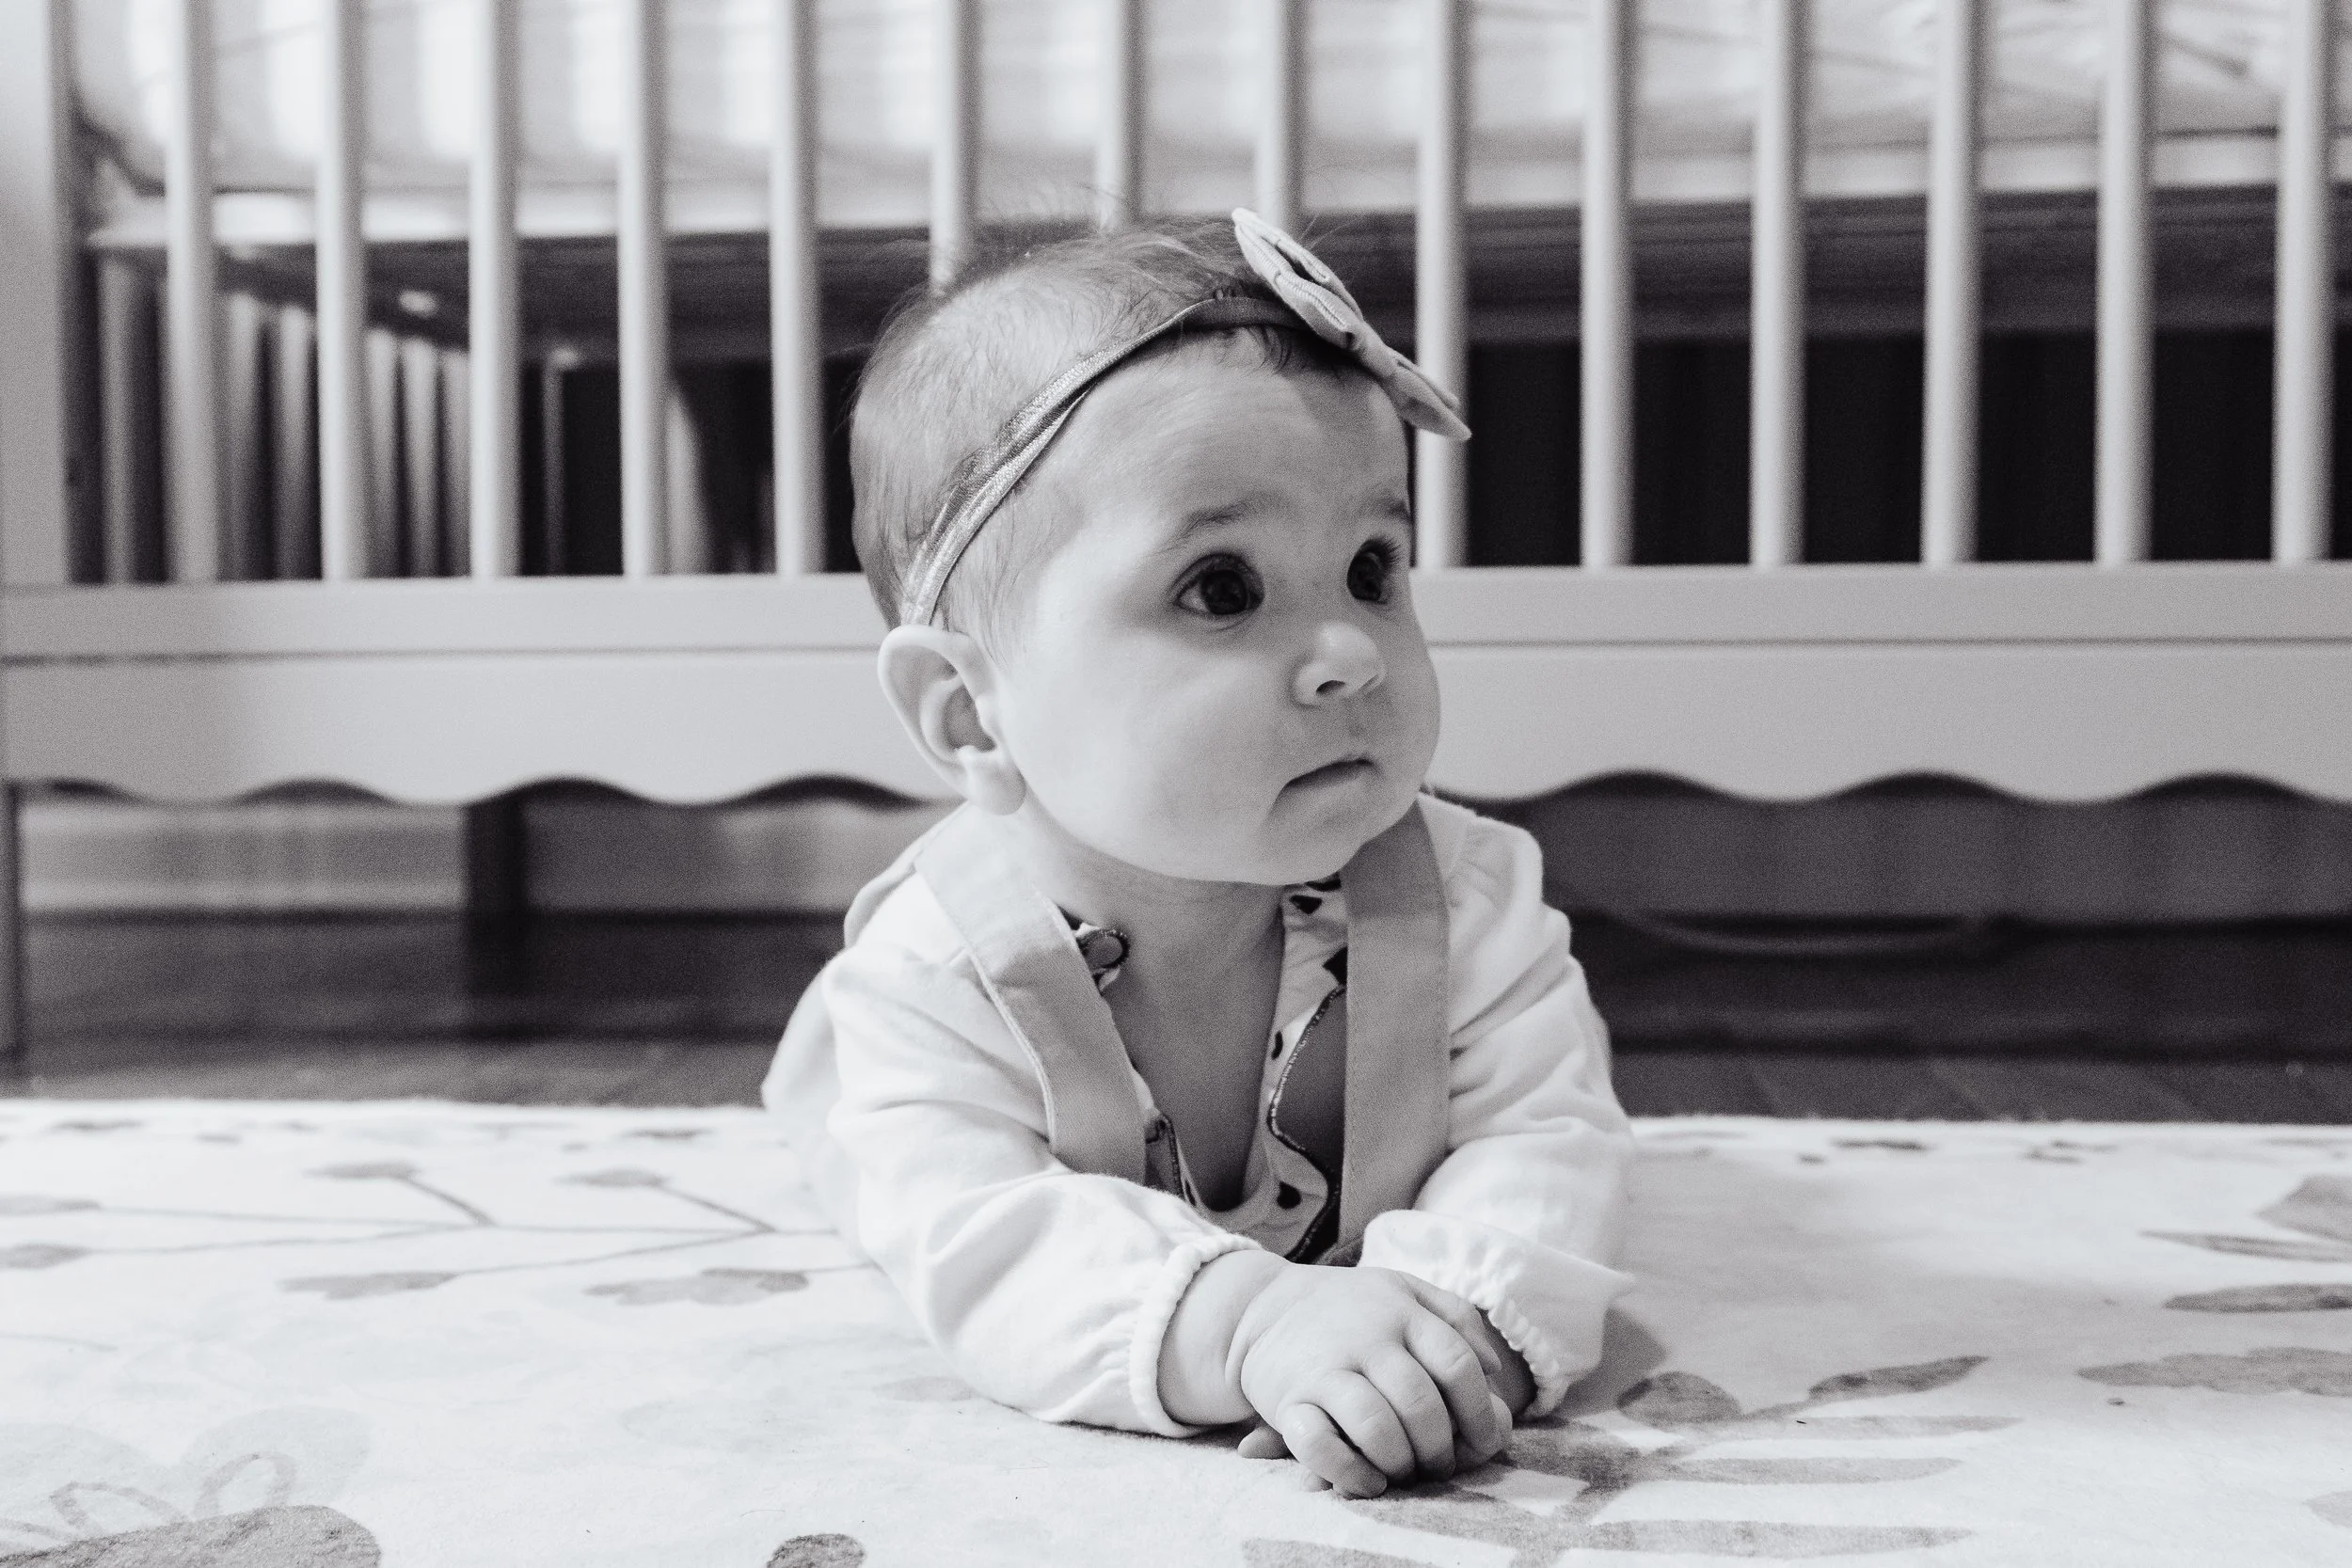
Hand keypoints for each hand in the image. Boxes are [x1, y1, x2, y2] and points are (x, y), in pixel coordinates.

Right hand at [1231, 1266, 1512, 1497]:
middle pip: (1421, 1404)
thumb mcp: (1404, 1290)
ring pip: (1376, 1427)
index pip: (1458, 1365)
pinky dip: (1350, 1472)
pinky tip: (1369, 1483)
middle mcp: (1366, 1338)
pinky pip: (1320, 1446)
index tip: (1484, 1440)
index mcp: (1402, 1312)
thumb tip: (1492, 1368)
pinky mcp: (1289, 1400)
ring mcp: (1326, 1368)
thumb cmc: (1351, 1307)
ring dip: (1400, 1462)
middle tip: (1439, 1466)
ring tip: (1404, 1472)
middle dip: (1439, 1448)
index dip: (1480, 1412)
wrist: (1263, 1305)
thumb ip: (1455, 1318)